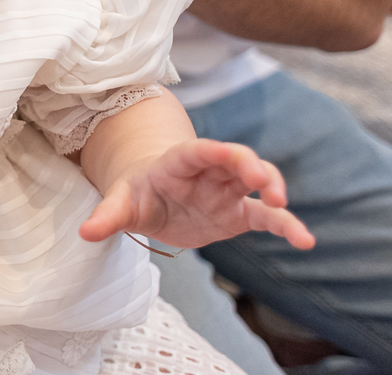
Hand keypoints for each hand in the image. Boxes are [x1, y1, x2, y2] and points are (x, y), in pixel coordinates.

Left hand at [78, 139, 315, 250]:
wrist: (151, 198)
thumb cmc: (137, 193)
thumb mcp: (121, 202)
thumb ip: (108, 216)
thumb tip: (85, 233)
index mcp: (179, 161)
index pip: (198, 151)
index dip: (215, 151)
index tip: (232, 155)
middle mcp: (208, 172)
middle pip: (234, 160)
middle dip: (250, 165)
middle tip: (263, 181)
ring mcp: (226, 191)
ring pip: (256, 181)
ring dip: (272, 188)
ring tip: (282, 205)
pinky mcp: (237, 213)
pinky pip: (265, 217)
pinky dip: (286, 226)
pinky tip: (306, 241)